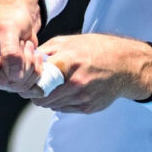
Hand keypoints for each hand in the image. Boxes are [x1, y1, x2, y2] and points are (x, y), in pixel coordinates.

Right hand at [0, 0, 45, 92]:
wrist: (22, 18)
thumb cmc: (9, 16)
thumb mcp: (9, 27)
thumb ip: (10, 50)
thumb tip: (15, 74)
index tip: (0, 56)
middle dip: (17, 63)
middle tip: (23, 44)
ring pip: (14, 84)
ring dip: (29, 64)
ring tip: (28, 46)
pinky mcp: (11, 79)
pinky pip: (26, 85)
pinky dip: (35, 71)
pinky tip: (35, 55)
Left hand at [23, 34, 151, 113]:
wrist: (126, 65)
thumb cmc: (96, 49)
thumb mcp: (69, 41)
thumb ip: (46, 52)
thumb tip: (25, 61)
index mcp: (68, 61)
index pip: (37, 80)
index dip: (28, 82)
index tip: (27, 79)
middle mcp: (75, 82)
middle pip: (41, 98)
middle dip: (36, 93)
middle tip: (38, 85)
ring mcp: (83, 97)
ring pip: (51, 106)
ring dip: (48, 98)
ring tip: (55, 86)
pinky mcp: (88, 108)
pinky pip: (64, 109)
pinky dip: (61, 102)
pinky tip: (68, 90)